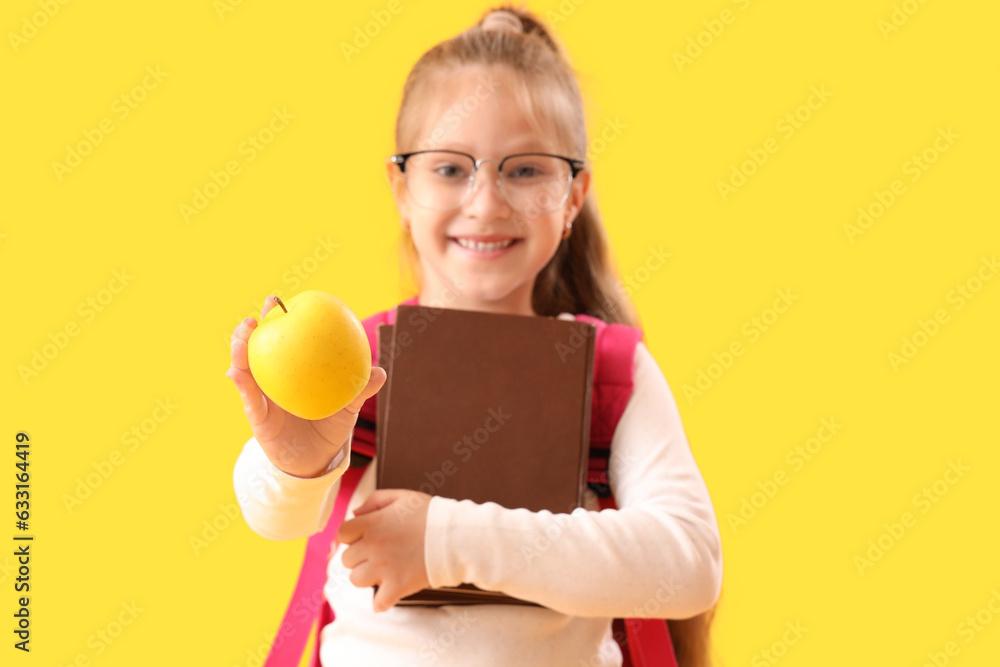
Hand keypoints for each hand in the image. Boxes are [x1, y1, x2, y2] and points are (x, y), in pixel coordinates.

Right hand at [225, 295, 386, 477]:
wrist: (316, 459)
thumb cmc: (330, 425)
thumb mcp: (348, 406)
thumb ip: (360, 390)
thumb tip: (379, 372)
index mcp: (294, 370)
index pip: (286, 339)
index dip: (281, 318)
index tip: (279, 300)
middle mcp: (274, 377)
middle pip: (259, 347)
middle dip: (255, 326)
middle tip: (263, 310)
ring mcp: (261, 394)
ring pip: (245, 366)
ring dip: (240, 347)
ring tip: (244, 332)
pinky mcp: (256, 415)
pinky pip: (247, 396)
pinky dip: (241, 382)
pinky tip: (235, 371)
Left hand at [337, 489, 431, 612]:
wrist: (456, 536)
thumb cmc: (430, 514)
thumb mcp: (402, 497)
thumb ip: (374, 500)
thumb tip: (355, 513)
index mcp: (372, 524)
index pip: (342, 534)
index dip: (351, 536)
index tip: (364, 537)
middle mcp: (373, 546)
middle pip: (347, 559)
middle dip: (360, 556)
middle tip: (378, 553)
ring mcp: (383, 568)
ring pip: (356, 580)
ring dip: (367, 576)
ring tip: (384, 571)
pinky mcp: (397, 587)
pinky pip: (378, 602)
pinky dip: (382, 601)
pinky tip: (389, 594)